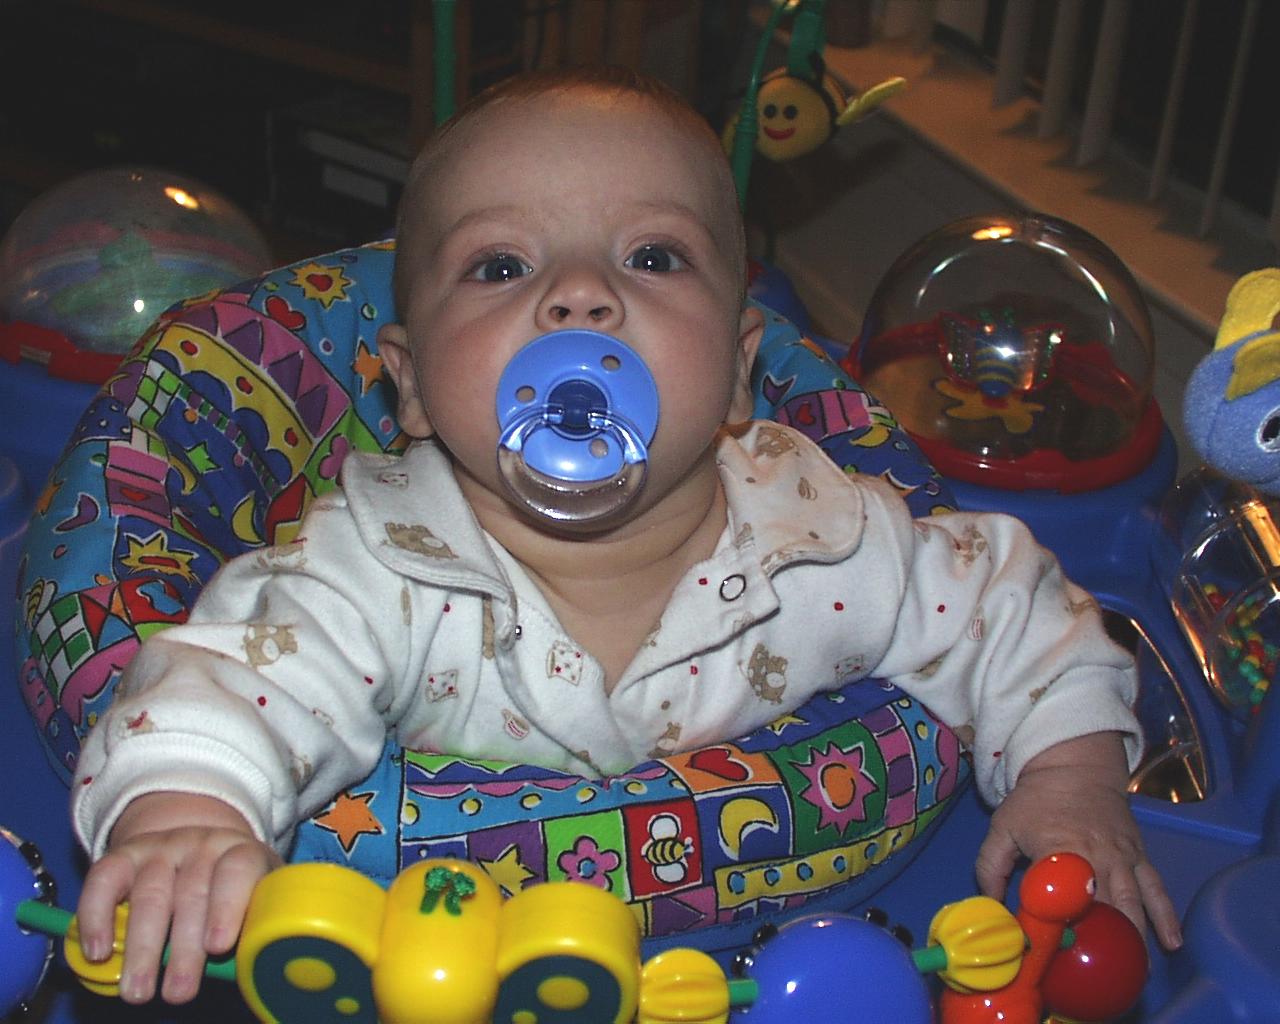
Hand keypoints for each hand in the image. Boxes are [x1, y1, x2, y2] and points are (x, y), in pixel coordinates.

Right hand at [75, 792, 280, 1003]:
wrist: (197, 848)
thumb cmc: (230, 891)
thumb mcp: (252, 899)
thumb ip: (250, 928)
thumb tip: (248, 971)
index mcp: (242, 851)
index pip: (238, 870)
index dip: (228, 907)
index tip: (218, 947)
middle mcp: (202, 843)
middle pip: (192, 892)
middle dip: (184, 948)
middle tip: (178, 993)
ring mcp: (162, 846)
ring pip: (150, 893)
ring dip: (143, 948)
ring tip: (139, 991)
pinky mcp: (125, 854)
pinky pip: (105, 879)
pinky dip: (97, 917)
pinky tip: (98, 953)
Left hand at [975, 732, 1182, 950]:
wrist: (1075, 765)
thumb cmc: (1036, 799)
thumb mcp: (1003, 827)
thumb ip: (990, 867)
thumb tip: (990, 906)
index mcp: (1061, 851)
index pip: (1060, 897)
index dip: (1059, 925)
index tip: (1055, 952)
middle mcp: (1098, 858)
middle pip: (1104, 908)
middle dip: (1103, 942)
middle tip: (1098, 972)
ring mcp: (1123, 858)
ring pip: (1134, 904)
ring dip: (1135, 937)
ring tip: (1135, 969)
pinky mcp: (1139, 856)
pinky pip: (1156, 889)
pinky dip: (1166, 915)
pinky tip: (1171, 942)